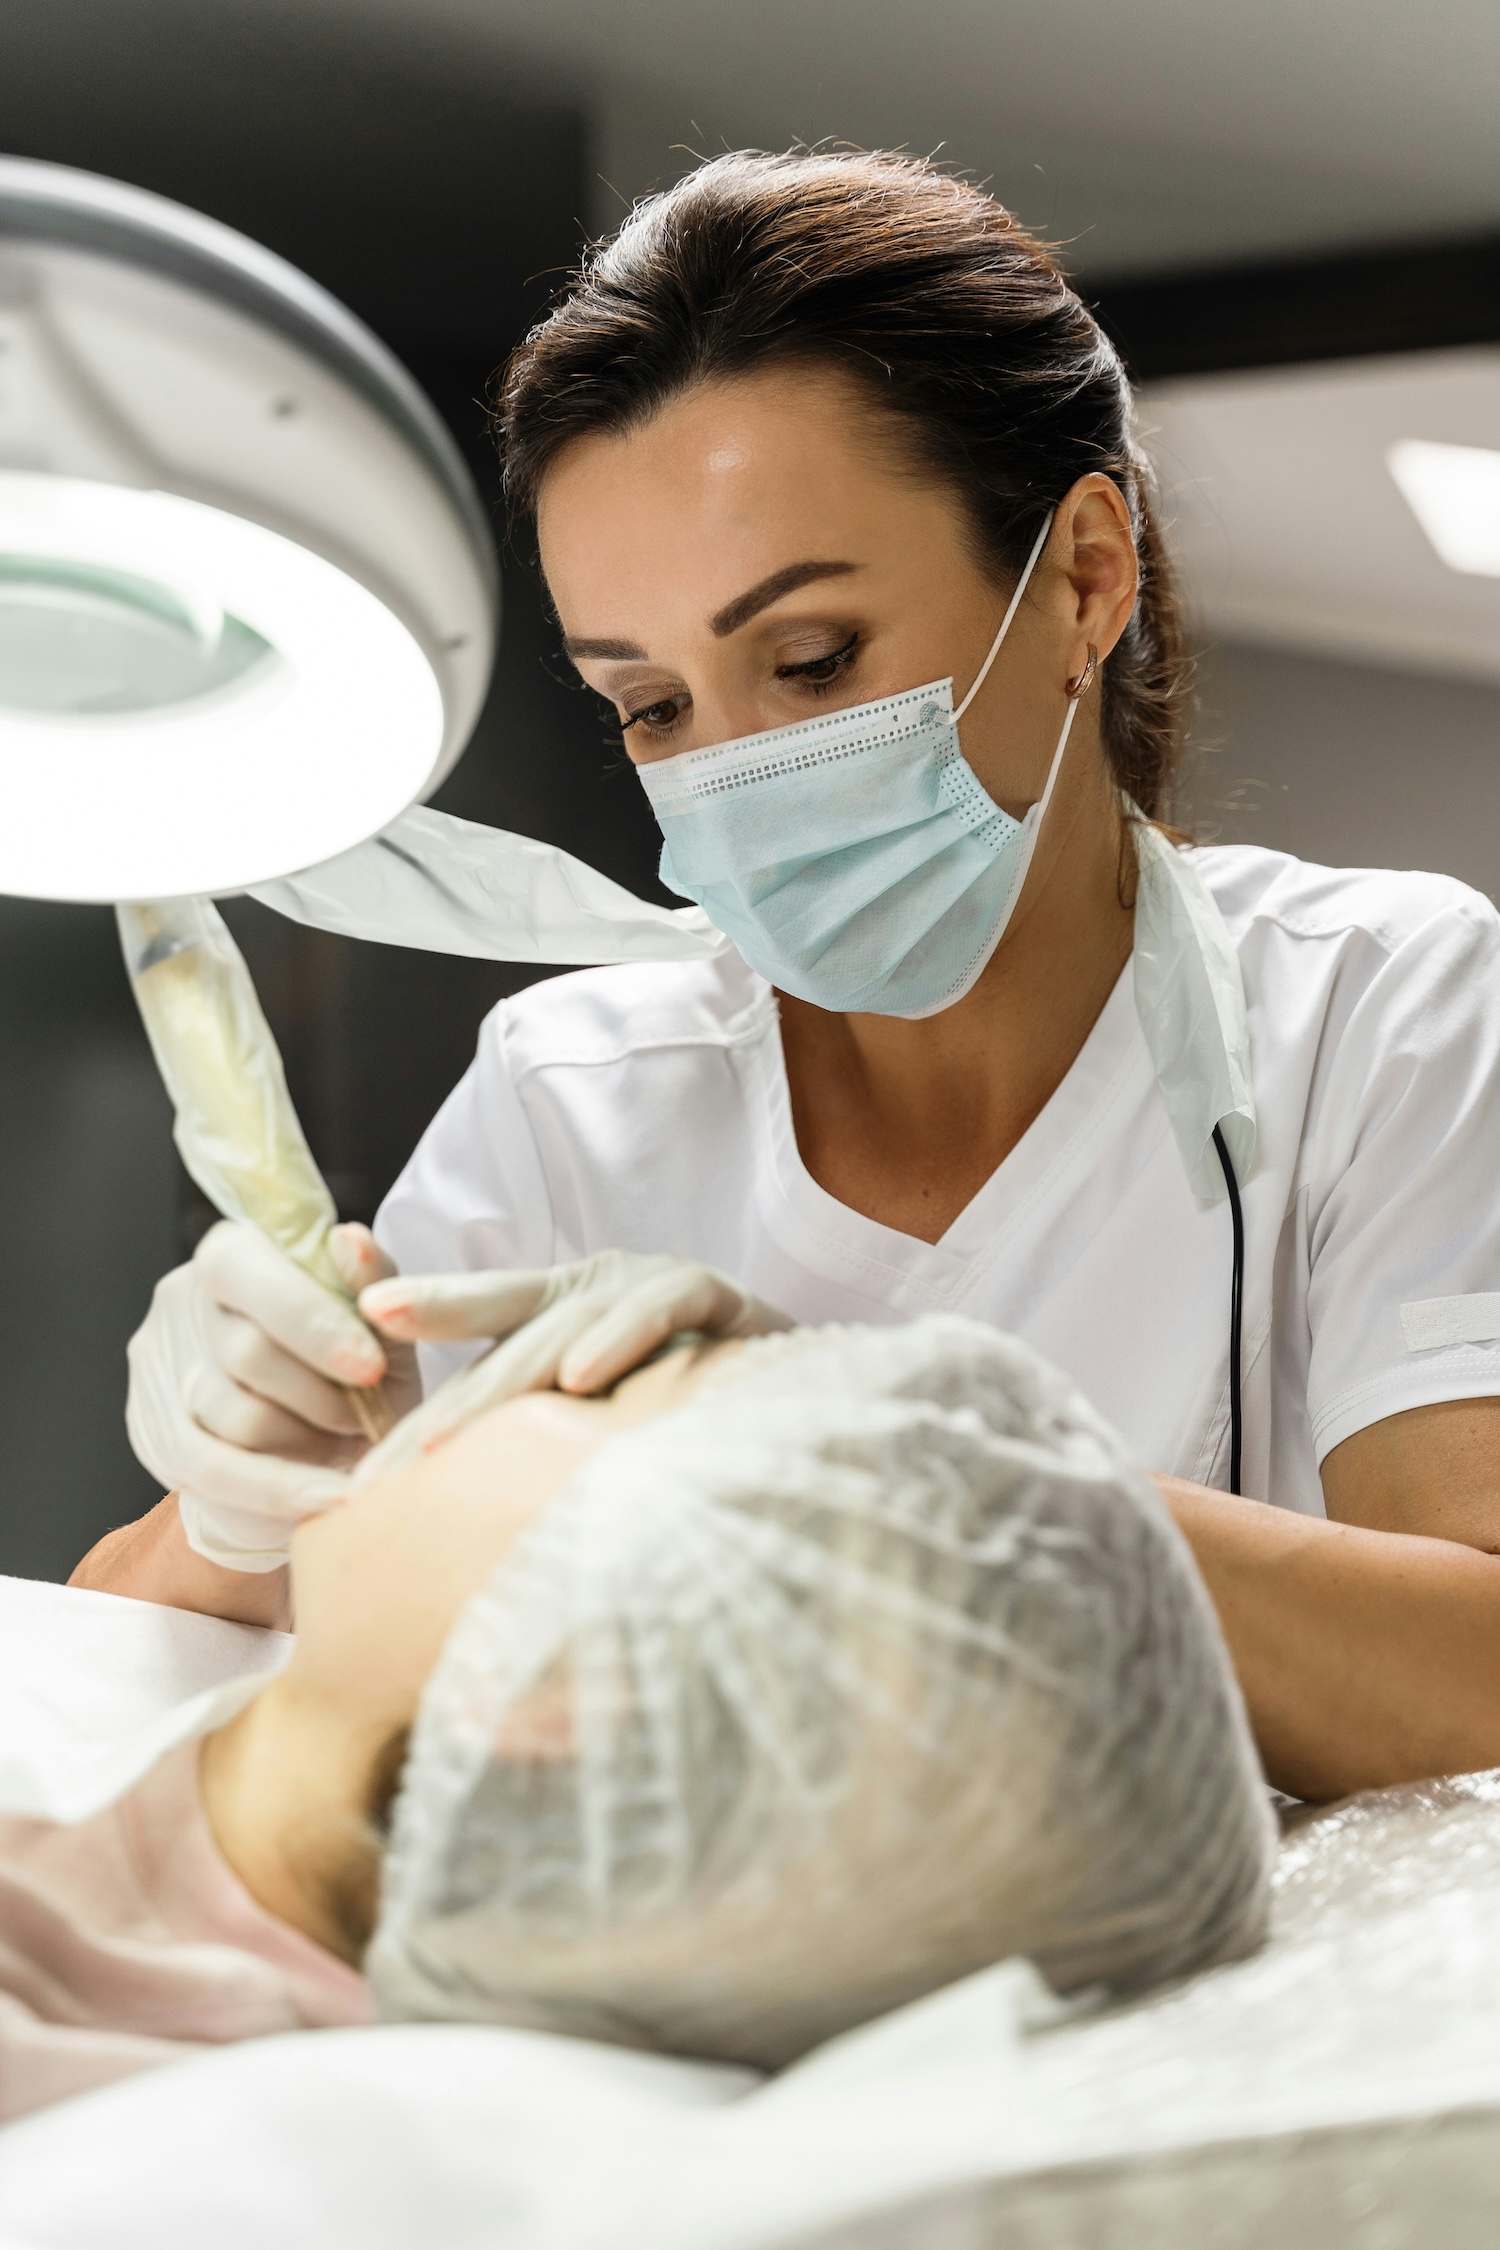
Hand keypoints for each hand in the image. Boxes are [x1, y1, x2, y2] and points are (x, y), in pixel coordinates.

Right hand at [126, 1220, 420, 1571]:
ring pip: (236, 1415)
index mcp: (231, 1251)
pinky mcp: (154, 1432)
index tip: (371, 1368)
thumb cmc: (351, 1366)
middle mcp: (181, 1301)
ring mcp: (160, 1368)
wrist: (313, 1439)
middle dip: (322, 1394)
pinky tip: (330, 1498)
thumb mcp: (377, 1321)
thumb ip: (371, 1277)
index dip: (310, 1321)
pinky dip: (282, 1488)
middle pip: (246, 1352)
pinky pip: (215, 1471)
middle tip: (366, 1418)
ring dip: (307, 1439)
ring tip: (346, 1443)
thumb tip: (349, 1240)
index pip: (246, 1270)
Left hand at [357, 1249, 791, 1472]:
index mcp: (571, 1307)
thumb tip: (455, 1502)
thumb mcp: (609, 1410)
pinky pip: (663, 1312)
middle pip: (509, 1341)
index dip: (427, 1312)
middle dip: (441, 1404)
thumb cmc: (704, 1403)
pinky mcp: (723, 1298)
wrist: (822, 1397)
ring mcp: (661, 1284)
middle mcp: (607, 1286)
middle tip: (380, 1468)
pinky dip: (621, 1339)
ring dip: (505, 1382)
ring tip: (440, 1439)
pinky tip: (581, 1378)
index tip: (361, 1325)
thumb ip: (542, 1434)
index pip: (483, 1315)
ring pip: (569, 1329)